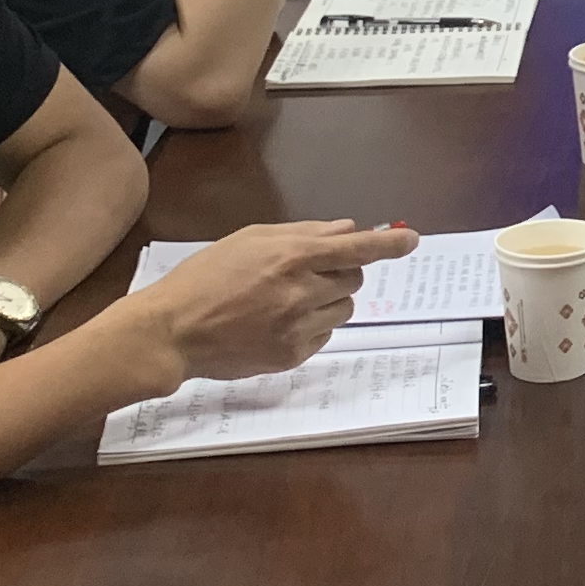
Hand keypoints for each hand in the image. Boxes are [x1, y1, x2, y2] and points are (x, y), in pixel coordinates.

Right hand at [129, 219, 416, 384]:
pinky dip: (310, 327)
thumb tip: (347, 229)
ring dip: (326, 301)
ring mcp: (298, 327)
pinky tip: (275, 323)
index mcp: (293, 256)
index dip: (390, 245)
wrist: (172, 331)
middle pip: (353, 278)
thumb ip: (302, 233)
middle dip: (340, 272)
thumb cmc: (205, 277)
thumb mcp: (250, 240)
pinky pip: (323, 336)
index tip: (412, 241)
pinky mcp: (292, 356)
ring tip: (284, 301)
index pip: (357, 249)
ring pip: (342, 309)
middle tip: (307, 274)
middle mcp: (302, 291)